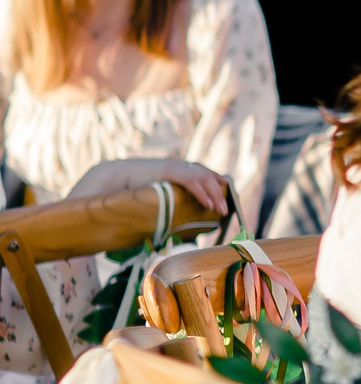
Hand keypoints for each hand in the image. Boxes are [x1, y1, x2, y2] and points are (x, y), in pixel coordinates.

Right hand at [65, 156, 230, 215]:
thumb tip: (172, 218)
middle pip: (206, 176)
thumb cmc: (130, 189)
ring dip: (214, 195)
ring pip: (203, 179)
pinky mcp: (169, 170)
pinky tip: (208, 204)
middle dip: (218, 192)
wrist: (112, 178)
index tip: (225, 193)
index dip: (214, 182)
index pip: (201, 173)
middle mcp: (178, 166)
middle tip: (225, 208)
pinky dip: (202, 192)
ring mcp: (174, 166)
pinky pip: (191, 181)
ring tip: (220, 209)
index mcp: (176, 169)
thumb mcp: (154, 193)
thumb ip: (167, 199)